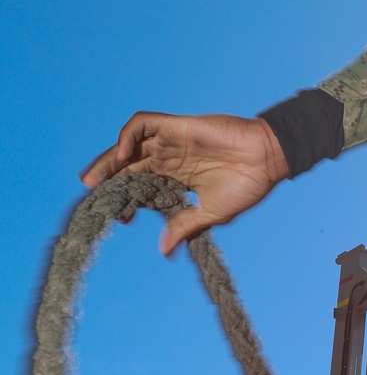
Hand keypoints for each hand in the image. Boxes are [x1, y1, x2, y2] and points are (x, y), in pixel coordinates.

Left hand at [79, 112, 289, 254]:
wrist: (268, 160)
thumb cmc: (247, 186)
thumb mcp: (210, 213)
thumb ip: (184, 226)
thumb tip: (164, 251)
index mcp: (178, 179)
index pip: (142, 186)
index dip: (128, 200)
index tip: (122, 218)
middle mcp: (171, 159)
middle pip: (129, 165)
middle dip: (107, 178)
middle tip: (89, 193)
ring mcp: (172, 141)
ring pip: (130, 145)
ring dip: (109, 159)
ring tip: (93, 178)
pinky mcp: (176, 127)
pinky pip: (143, 123)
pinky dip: (127, 136)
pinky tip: (123, 155)